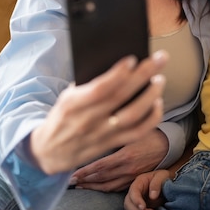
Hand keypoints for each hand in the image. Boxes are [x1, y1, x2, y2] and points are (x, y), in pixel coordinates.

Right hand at [30, 51, 167, 174]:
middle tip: (160, 58)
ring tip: (160, 79)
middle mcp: (88, 120)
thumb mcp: (66, 96)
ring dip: (150, 96)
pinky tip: (157, 102)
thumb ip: (87, 84)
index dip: (117, 74)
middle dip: (143, 75)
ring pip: (132, 116)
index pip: (99, 89)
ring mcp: (101, 135)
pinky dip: (151, 118)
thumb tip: (118, 64)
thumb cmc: (63, 115)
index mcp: (73, 104)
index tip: (132, 58)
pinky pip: (137, 133)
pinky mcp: (111, 145)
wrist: (50, 151)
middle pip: (121, 97)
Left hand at [70, 128, 168, 191]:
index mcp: (125, 156)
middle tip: (69, 182)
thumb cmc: (150, 134)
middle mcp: (127, 169)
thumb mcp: (134, 130)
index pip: (100, 166)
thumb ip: (117, 133)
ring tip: (79, 186)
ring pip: (107, 186)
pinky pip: (116, 188)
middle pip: (101, 178)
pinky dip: (104, 188)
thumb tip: (97, 128)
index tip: (71, 173)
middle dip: (84, 181)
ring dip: (92, 187)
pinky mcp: (135, 181)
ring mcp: (131, 177)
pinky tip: (96, 187)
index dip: (85, 171)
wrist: (169, 146)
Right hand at [124, 169, 170, 209]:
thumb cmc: (164, 178)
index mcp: (139, 182)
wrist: (168, 185)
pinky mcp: (139, 209)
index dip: (136, 200)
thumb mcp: (162, 176)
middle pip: (127, 203)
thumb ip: (157, 183)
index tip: (143, 207)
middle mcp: (135, 192)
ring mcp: (135, 202)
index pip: (133, 192)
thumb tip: (152, 196)